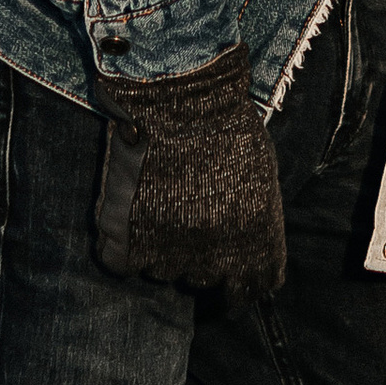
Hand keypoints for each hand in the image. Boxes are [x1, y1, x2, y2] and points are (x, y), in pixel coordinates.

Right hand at [93, 44, 285, 295]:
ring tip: (160, 199)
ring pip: (163, 269)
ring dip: (160, 246)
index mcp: (255, 241)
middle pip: (203, 279)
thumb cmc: (224, 124)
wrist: (174, 94)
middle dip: (198, 257)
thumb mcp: (261, 174)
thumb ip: (256, 221)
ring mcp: (168, 255)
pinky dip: (124, 243)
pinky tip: (131, 209)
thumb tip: (251, 253)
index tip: (228, 284)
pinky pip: (124, 262)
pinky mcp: (126, 246)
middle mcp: (215, 258)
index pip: (252, 290)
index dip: (240, 287)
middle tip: (187, 220)